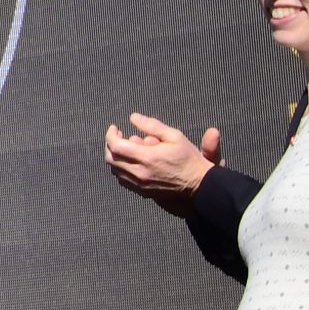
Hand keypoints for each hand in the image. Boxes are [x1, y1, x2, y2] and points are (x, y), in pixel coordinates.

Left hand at [103, 114, 221, 211]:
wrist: (198, 184)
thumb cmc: (188, 158)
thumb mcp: (174, 136)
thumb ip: (152, 125)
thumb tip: (133, 118)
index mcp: (147, 157)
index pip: (116, 146)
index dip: (110, 135)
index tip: (115, 127)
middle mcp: (140, 173)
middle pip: (111, 159)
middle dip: (110, 145)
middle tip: (118, 136)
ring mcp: (140, 185)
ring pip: (115, 171)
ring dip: (115, 157)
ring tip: (125, 147)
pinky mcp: (142, 192)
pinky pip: (123, 180)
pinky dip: (121, 169)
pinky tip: (131, 161)